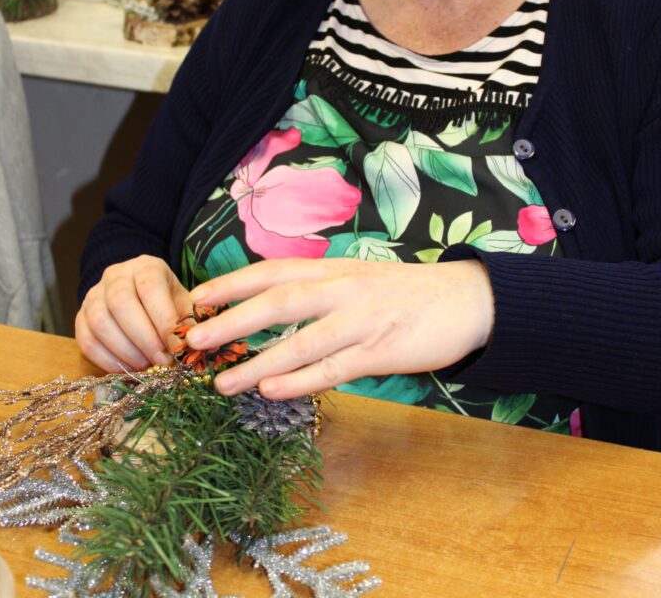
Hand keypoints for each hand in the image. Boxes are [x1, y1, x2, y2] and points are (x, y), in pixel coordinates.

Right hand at [75, 255, 191, 371]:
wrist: (140, 297)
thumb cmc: (167, 302)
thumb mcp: (183, 303)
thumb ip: (189, 320)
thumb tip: (193, 342)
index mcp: (146, 266)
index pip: (150, 286)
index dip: (163, 318)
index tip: (178, 347)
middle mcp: (115, 275)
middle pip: (121, 303)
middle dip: (144, 339)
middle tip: (162, 361)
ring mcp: (93, 295)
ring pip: (100, 323)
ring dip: (126, 351)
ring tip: (147, 366)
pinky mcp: (80, 318)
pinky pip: (87, 341)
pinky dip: (108, 361)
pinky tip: (129, 369)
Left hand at [185, 258, 493, 398]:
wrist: (466, 299)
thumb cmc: (405, 292)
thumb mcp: (358, 277)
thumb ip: (320, 288)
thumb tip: (270, 304)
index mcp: (335, 269)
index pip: (274, 271)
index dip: (233, 284)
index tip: (197, 300)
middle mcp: (344, 289)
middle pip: (280, 300)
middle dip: (233, 320)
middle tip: (194, 341)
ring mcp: (363, 320)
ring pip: (302, 340)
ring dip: (258, 362)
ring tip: (222, 382)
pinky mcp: (382, 351)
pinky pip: (333, 369)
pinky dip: (300, 380)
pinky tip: (272, 390)